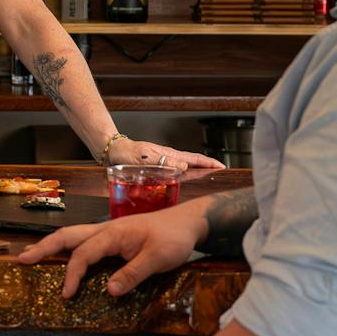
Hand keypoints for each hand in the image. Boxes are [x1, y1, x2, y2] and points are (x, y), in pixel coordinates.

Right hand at [16, 201, 207, 298]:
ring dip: (53, 246)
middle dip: (44, 247)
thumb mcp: (157, 259)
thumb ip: (133, 274)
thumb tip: (108, 292)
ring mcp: (109, 232)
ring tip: (34, 256)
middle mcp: (105, 230)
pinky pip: (85, 242)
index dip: (72, 274)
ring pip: (74, 236)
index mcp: (113, 234)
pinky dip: (69, 249)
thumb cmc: (174, 238)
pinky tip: (65, 258)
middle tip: (23, 259)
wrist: (189, 223)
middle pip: (68, 236)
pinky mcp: (115, 238)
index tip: (66, 294)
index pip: (84, 254)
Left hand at [105, 134, 222, 173]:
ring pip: (185, 169)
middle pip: (193, 164)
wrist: (114, 151)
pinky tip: (184, 184)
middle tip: (220, 176)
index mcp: (169, 154)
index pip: (194, 159)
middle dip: (207, 169)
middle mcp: (169, 158)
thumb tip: (184, 167)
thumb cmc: (127, 153)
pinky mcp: (157, 168)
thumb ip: (163, 161)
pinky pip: (175, 173)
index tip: (222, 167)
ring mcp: (164, 162)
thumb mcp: (145, 157)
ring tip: (207, 180)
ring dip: (197, 173)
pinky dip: (184, 177)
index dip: (208, 163)